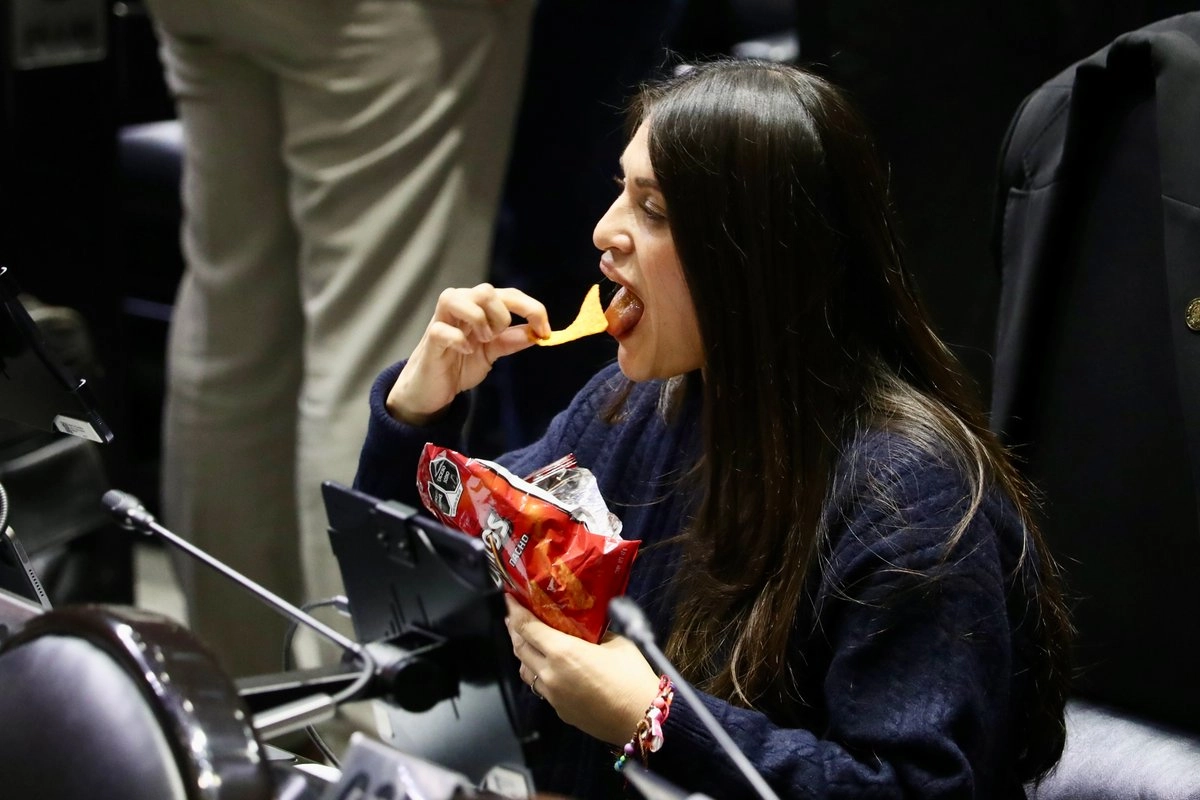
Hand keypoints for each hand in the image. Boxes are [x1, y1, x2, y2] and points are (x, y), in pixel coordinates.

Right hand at [386, 284, 549, 423]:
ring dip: (479, 321)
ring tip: (481, 341)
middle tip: (496, 338)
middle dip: (501, 316)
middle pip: (486, 290)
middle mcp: (459, 305)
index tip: (545, 331)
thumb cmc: (460, 364)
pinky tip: (465, 350)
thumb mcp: (492, 353)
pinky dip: (460, 340)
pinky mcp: (430, 338)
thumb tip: (538, 333)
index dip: (531, 308)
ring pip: (462, 298)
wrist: (432, 389)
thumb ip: (511, 341)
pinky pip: (444, 330)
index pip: (508, 294)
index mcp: (478, 306)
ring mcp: (442, 319)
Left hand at [505, 595, 661, 745]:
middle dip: (515, 630)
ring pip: (525, 670)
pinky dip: (538, 672)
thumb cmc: (632, 677)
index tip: (510, 600)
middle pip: (519, 648)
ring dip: (523, 653)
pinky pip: (540, 687)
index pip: (527, 628)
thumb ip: (595, 632)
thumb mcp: (617, 642)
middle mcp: (550, 673)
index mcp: (562, 652)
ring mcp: (552, 695)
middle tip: (516, 617)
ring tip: (529, 641)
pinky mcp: (559, 711)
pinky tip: (550, 667)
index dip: (515, 612)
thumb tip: (586, 627)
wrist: (641, 718)